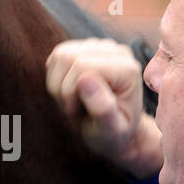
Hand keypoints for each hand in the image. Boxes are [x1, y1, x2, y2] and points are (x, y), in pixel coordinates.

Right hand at [45, 38, 162, 178]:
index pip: (80, 65)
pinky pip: (57, 56)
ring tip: (73, 101)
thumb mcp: (110, 132)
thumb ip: (102, 108)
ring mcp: (101, 47)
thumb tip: (85, 79)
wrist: (112, 132)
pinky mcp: (86, 48)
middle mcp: (117, 52)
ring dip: (57, 84)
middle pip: (67, 57)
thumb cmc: (112, 135)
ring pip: (59, 55)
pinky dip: (56, 78)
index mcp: (128, 69)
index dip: (69, 91)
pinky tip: (70, 92)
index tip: (77, 112)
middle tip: (74, 108)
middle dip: (62, 88)